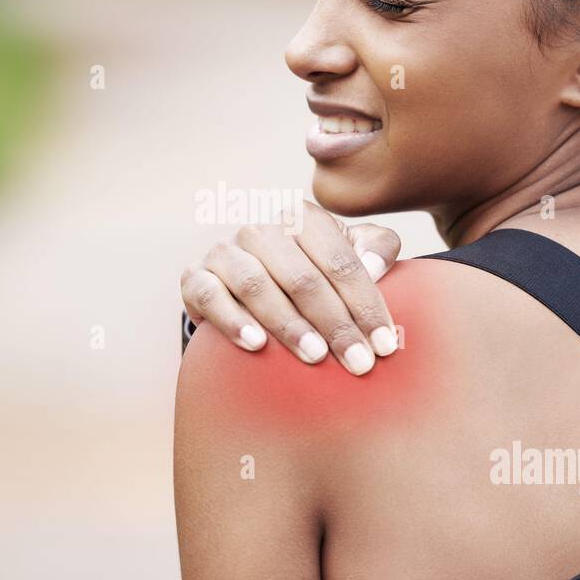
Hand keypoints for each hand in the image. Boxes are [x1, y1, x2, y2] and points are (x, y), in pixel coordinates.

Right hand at [180, 200, 401, 374]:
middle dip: (336, 324)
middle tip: (358, 362)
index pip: (341, 260)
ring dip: (289, 324)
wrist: (243, 283)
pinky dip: (233, 321)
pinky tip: (257, 345)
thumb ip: (376, 248)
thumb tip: (376, 266)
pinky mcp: (195, 277)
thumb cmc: (307, 270)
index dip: (366, 303)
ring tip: (316, 355)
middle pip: (303, 277)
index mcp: (301, 217)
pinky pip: (211, 296)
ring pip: (257, 285)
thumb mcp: (346, 253)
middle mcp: (259, 228)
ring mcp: (224, 251)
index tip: (384, 343)